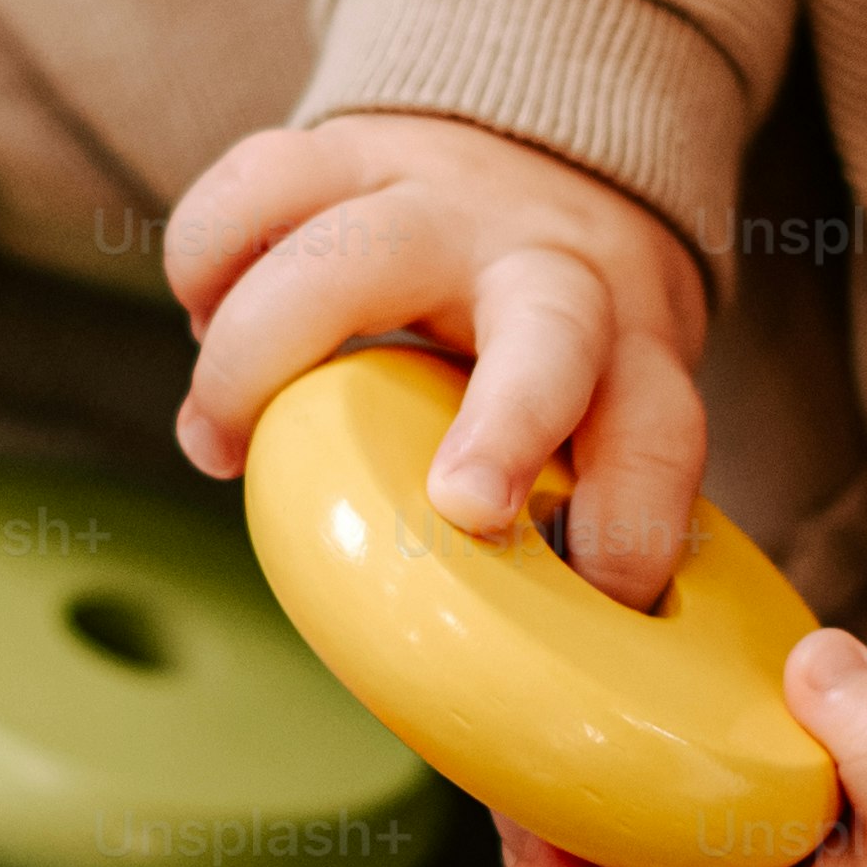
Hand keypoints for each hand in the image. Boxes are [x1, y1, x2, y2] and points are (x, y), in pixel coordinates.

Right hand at [164, 113, 713, 605]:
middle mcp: (551, 271)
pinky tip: (202, 317)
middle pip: (549, 337)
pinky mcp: (353, 147)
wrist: (555, 149)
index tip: (602, 599)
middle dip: (506, 427)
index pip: (663, 446)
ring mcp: (449, 199)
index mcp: (632, 354)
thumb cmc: (570, 333)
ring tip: (214, 437)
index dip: (637, 528)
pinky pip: (255, 183)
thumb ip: (565, 516)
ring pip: (350, 248)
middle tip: (457, 508)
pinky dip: (204, 257)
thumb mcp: (608, 409)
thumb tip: (503, 719)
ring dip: (260, 350)